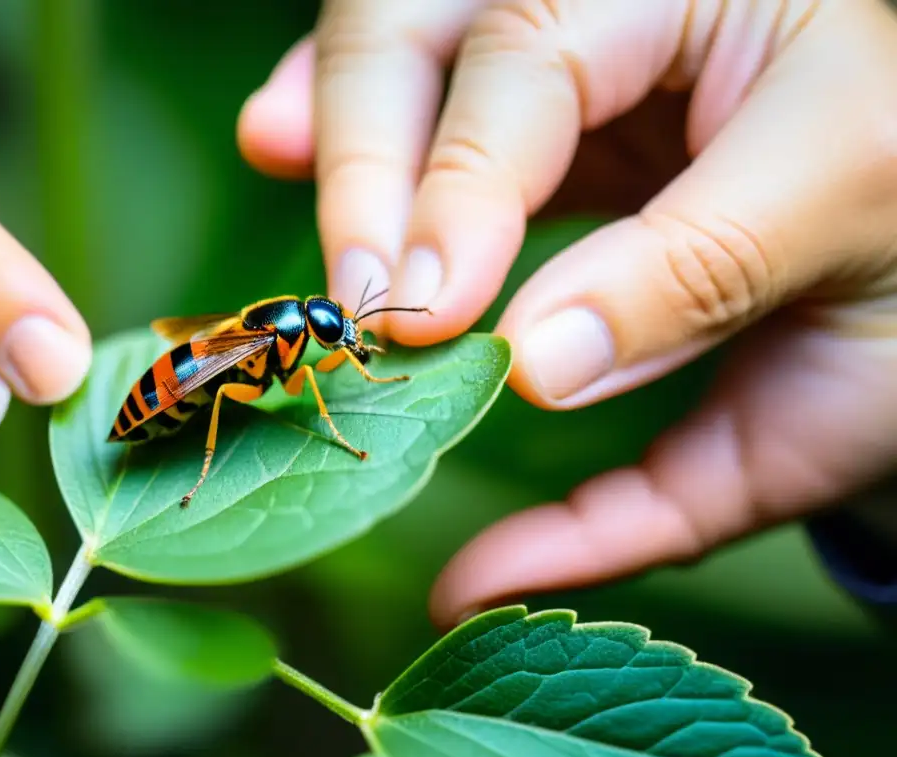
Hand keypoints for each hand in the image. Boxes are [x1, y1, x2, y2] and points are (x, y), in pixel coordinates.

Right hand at [237, 0, 896, 626]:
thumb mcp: (837, 246)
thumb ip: (686, 301)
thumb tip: (522, 366)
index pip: (540, 53)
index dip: (459, 186)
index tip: (420, 316)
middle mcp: (637, 2)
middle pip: (440, 17)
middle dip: (373, 149)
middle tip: (359, 296)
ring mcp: (584, 42)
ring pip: (412, 28)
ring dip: (341, 109)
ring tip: (271, 154)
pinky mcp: (545, 101)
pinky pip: (425, 76)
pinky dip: (343, 104)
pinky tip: (281, 132)